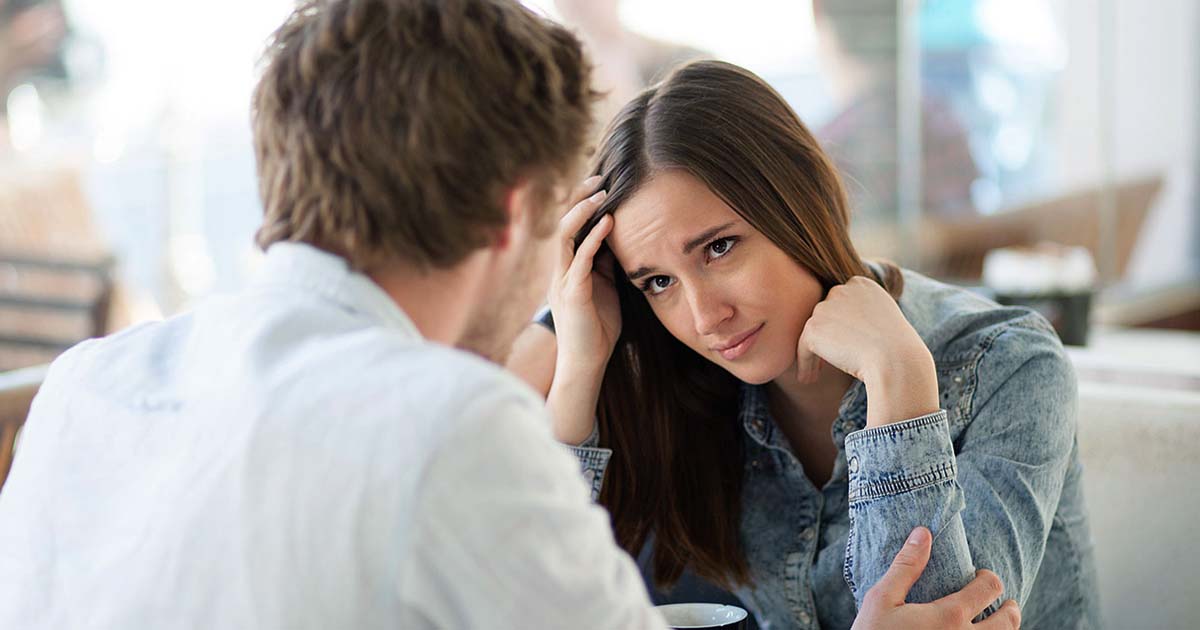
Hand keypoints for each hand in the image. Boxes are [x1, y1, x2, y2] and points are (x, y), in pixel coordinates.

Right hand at [544, 176, 620, 443]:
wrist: (586, 364)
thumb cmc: (598, 330)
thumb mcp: (605, 289)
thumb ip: (606, 266)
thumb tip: (617, 242)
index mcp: (568, 267)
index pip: (571, 225)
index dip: (583, 202)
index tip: (602, 182)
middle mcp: (560, 269)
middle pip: (563, 222)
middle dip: (580, 197)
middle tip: (599, 176)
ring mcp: (563, 280)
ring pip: (565, 235)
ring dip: (583, 210)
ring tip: (601, 191)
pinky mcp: (571, 293)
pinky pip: (579, 259)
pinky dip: (593, 238)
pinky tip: (607, 222)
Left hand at [796, 276, 938, 426]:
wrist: (896, 361)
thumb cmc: (896, 349)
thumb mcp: (883, 322)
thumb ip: (862, 316)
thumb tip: (841, 329)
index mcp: (862, 284)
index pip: (841, 303)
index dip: (839, 326)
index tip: (842, 346)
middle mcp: (841, 289)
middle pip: (824, 315)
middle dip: (825, 337)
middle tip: (825, 363)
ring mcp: (826, 306)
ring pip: (814, 332)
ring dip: (814, 353)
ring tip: (814, 375)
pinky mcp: (813, 327)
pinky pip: (803, 347)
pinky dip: (804, 364)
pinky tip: (808, 379)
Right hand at [852, 527, 1020, 629]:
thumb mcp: (881, 599)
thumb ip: (906, 567)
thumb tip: (923, 533)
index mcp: (949, 617)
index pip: (989, 587)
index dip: (988, 576)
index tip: (980, 575)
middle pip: (1009, 621)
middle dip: (1010, 608)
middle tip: (1006, 603)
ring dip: (1007, 629)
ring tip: (1000, 622)